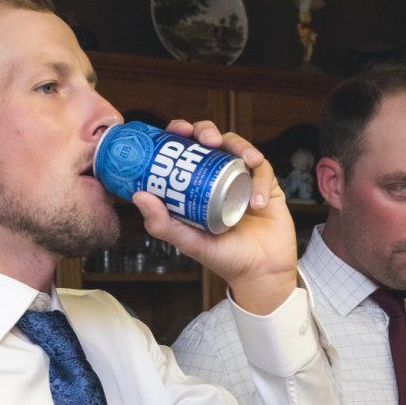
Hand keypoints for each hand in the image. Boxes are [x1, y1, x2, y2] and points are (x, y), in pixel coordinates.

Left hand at [130, 119, 297, 314]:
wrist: (261, 273)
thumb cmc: (225, 258)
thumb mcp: (189, 242)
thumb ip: (162, 224)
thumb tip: (139, 195)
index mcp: (195, 185)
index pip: (184, 150)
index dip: (179, 133)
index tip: (177, 131)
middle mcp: (218, 176)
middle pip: (211, 140)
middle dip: (208, 131)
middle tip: (209, 140)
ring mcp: (243, 178)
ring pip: (239, 147)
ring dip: (241, 148)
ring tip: (246, 160)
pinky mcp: (267, 184)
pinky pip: (263, 171)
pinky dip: (260, 182)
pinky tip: (257, 202)